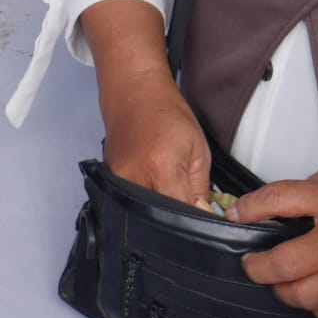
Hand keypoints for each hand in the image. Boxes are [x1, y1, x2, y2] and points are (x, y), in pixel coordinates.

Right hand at [82, 0, 210, 209]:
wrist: (134, 91)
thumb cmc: (167, 113)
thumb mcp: (198, 149)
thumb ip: (202, 190)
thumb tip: (206, 221)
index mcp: (161, 169)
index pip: (183, 217)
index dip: (198, 225)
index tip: (207, 225)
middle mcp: (134, 178)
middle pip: (160, 222)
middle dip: (178, 223)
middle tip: (189, 210)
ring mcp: (117, 180)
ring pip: (143, 216)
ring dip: (160, 215)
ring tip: (171, 196)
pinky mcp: (109, 180)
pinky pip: (130, 204)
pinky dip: (145, 204)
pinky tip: (154, 190)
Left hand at [228, 158, 317, 317]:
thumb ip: (310, 191)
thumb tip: (275, 209)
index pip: (278, 202)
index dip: (249, 210)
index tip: (235, 215)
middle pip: (286, 265)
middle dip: (258, 267)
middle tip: (250, 263)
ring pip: (308, 297)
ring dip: (285, 291)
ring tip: (279, 281)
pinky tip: (312, 294)